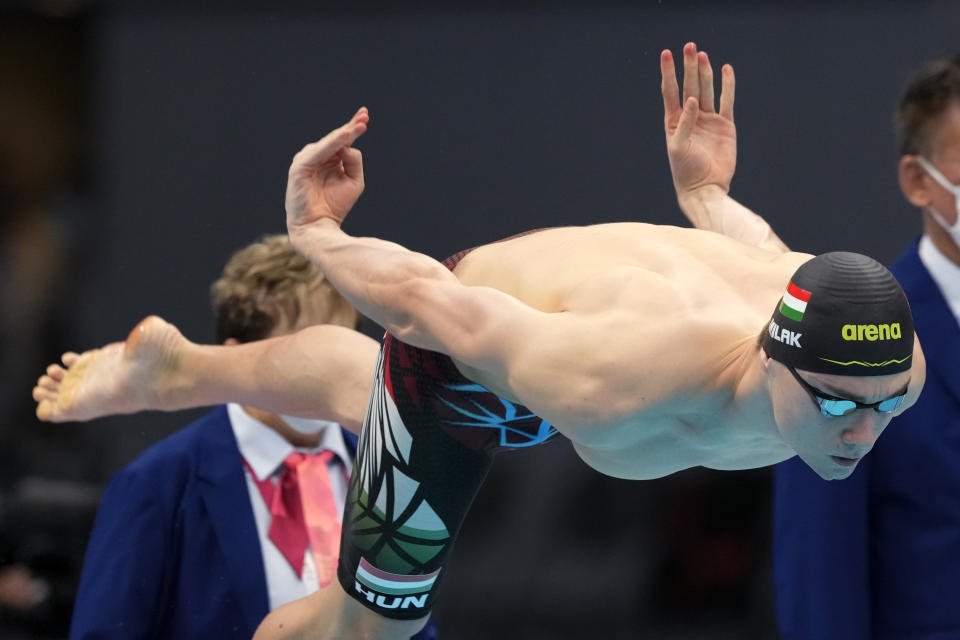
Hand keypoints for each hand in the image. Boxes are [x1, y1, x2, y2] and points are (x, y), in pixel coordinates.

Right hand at [285, 107, 368, 230]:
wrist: (317, 227)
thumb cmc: (335, 206)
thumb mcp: (354, 182)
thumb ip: (354, 161)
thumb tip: (349, 145)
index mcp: (327, 159)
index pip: (342, 141)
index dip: (353, 128)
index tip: (365, 115)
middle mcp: (316, 157)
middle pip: (336, 138)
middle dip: (351, 126)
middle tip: (365, 115)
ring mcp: (306, 160)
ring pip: (329, 143)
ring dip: (344, 133)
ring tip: (360, 125)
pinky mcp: (300, 167)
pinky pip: (319, 152)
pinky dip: (332, 143)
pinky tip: (345, 136)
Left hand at [660, 43, 735, 195]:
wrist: (706, 188)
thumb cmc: (685, 170)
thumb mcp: (678, 147)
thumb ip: (684, 123)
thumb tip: (691, 100)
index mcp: (674, 122)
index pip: (670, 91)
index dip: (668, 72)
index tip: (666, 54)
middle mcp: (691, 117)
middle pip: (689, 85)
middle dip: (689, 67)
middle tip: (689, 47)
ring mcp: (708, 120)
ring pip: (706, 90)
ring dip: (704, 72)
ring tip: (702, 55)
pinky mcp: (725, 125)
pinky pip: (726, 101)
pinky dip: (726, 85)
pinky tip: (725, 69)